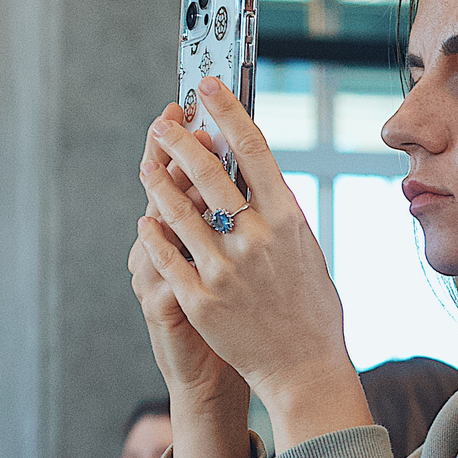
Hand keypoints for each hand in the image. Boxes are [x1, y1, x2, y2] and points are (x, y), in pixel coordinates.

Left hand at [136, 85, 373, 457]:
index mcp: (287, 221)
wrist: (305, 369)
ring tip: (146, 164)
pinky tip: (147, 219)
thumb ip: (278, 214)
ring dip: (158, 183)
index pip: (253, 150)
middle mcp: (256, 240)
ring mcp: (225, 270)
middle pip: (208, 173)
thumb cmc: (311, 309)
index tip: (207, 88)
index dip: (227, 112)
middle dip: (180, 141)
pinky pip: (167, 256)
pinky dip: (155, 234)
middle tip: (163, 122)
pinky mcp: (201, 300)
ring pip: (178, 212)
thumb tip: (255, 175)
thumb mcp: (306, 250)